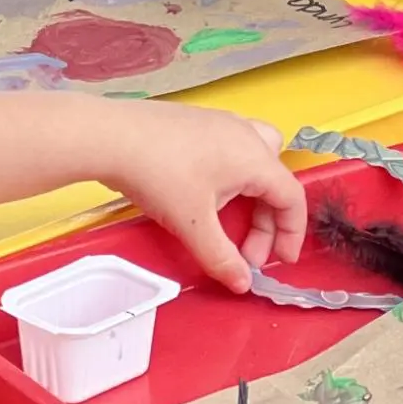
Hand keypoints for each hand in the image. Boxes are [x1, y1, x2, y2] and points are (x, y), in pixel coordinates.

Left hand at [108, 101, 305, 292]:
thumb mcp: (192, 225)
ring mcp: (222, 123)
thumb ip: (221, 257)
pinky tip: (207, 191)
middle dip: (268, 220)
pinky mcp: (199, 120)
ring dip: (256, 191)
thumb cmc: (158, 176)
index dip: (292, 233)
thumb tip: (242, 283)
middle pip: (277, 180)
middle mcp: (247, 135)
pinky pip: (234, 147)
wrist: (110, 135)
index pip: (292, 197)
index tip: (281, 260)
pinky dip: (234, 174)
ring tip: (235, 215)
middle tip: (247, 251)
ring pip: (259, 157)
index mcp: (255, 158)